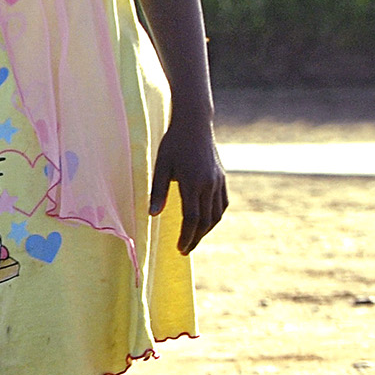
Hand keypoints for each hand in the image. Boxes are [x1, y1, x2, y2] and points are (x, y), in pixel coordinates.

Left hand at [149, 111, 226, 253]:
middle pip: (206, 221)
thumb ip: (158, 192)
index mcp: (192, 182)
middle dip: (195, 238)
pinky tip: (205, 222)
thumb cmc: (173, 143)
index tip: (180, 248)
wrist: (194, 123)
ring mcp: (218, 181)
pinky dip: (215, 217)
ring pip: (216, 214)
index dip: (186, 236)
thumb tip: (152, 215)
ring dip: (206, 230)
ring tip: (193, 239)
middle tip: (184, 250)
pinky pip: (222, 204)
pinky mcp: (222, 178)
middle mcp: (209, 184)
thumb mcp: (161, 166)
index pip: (192, 218)